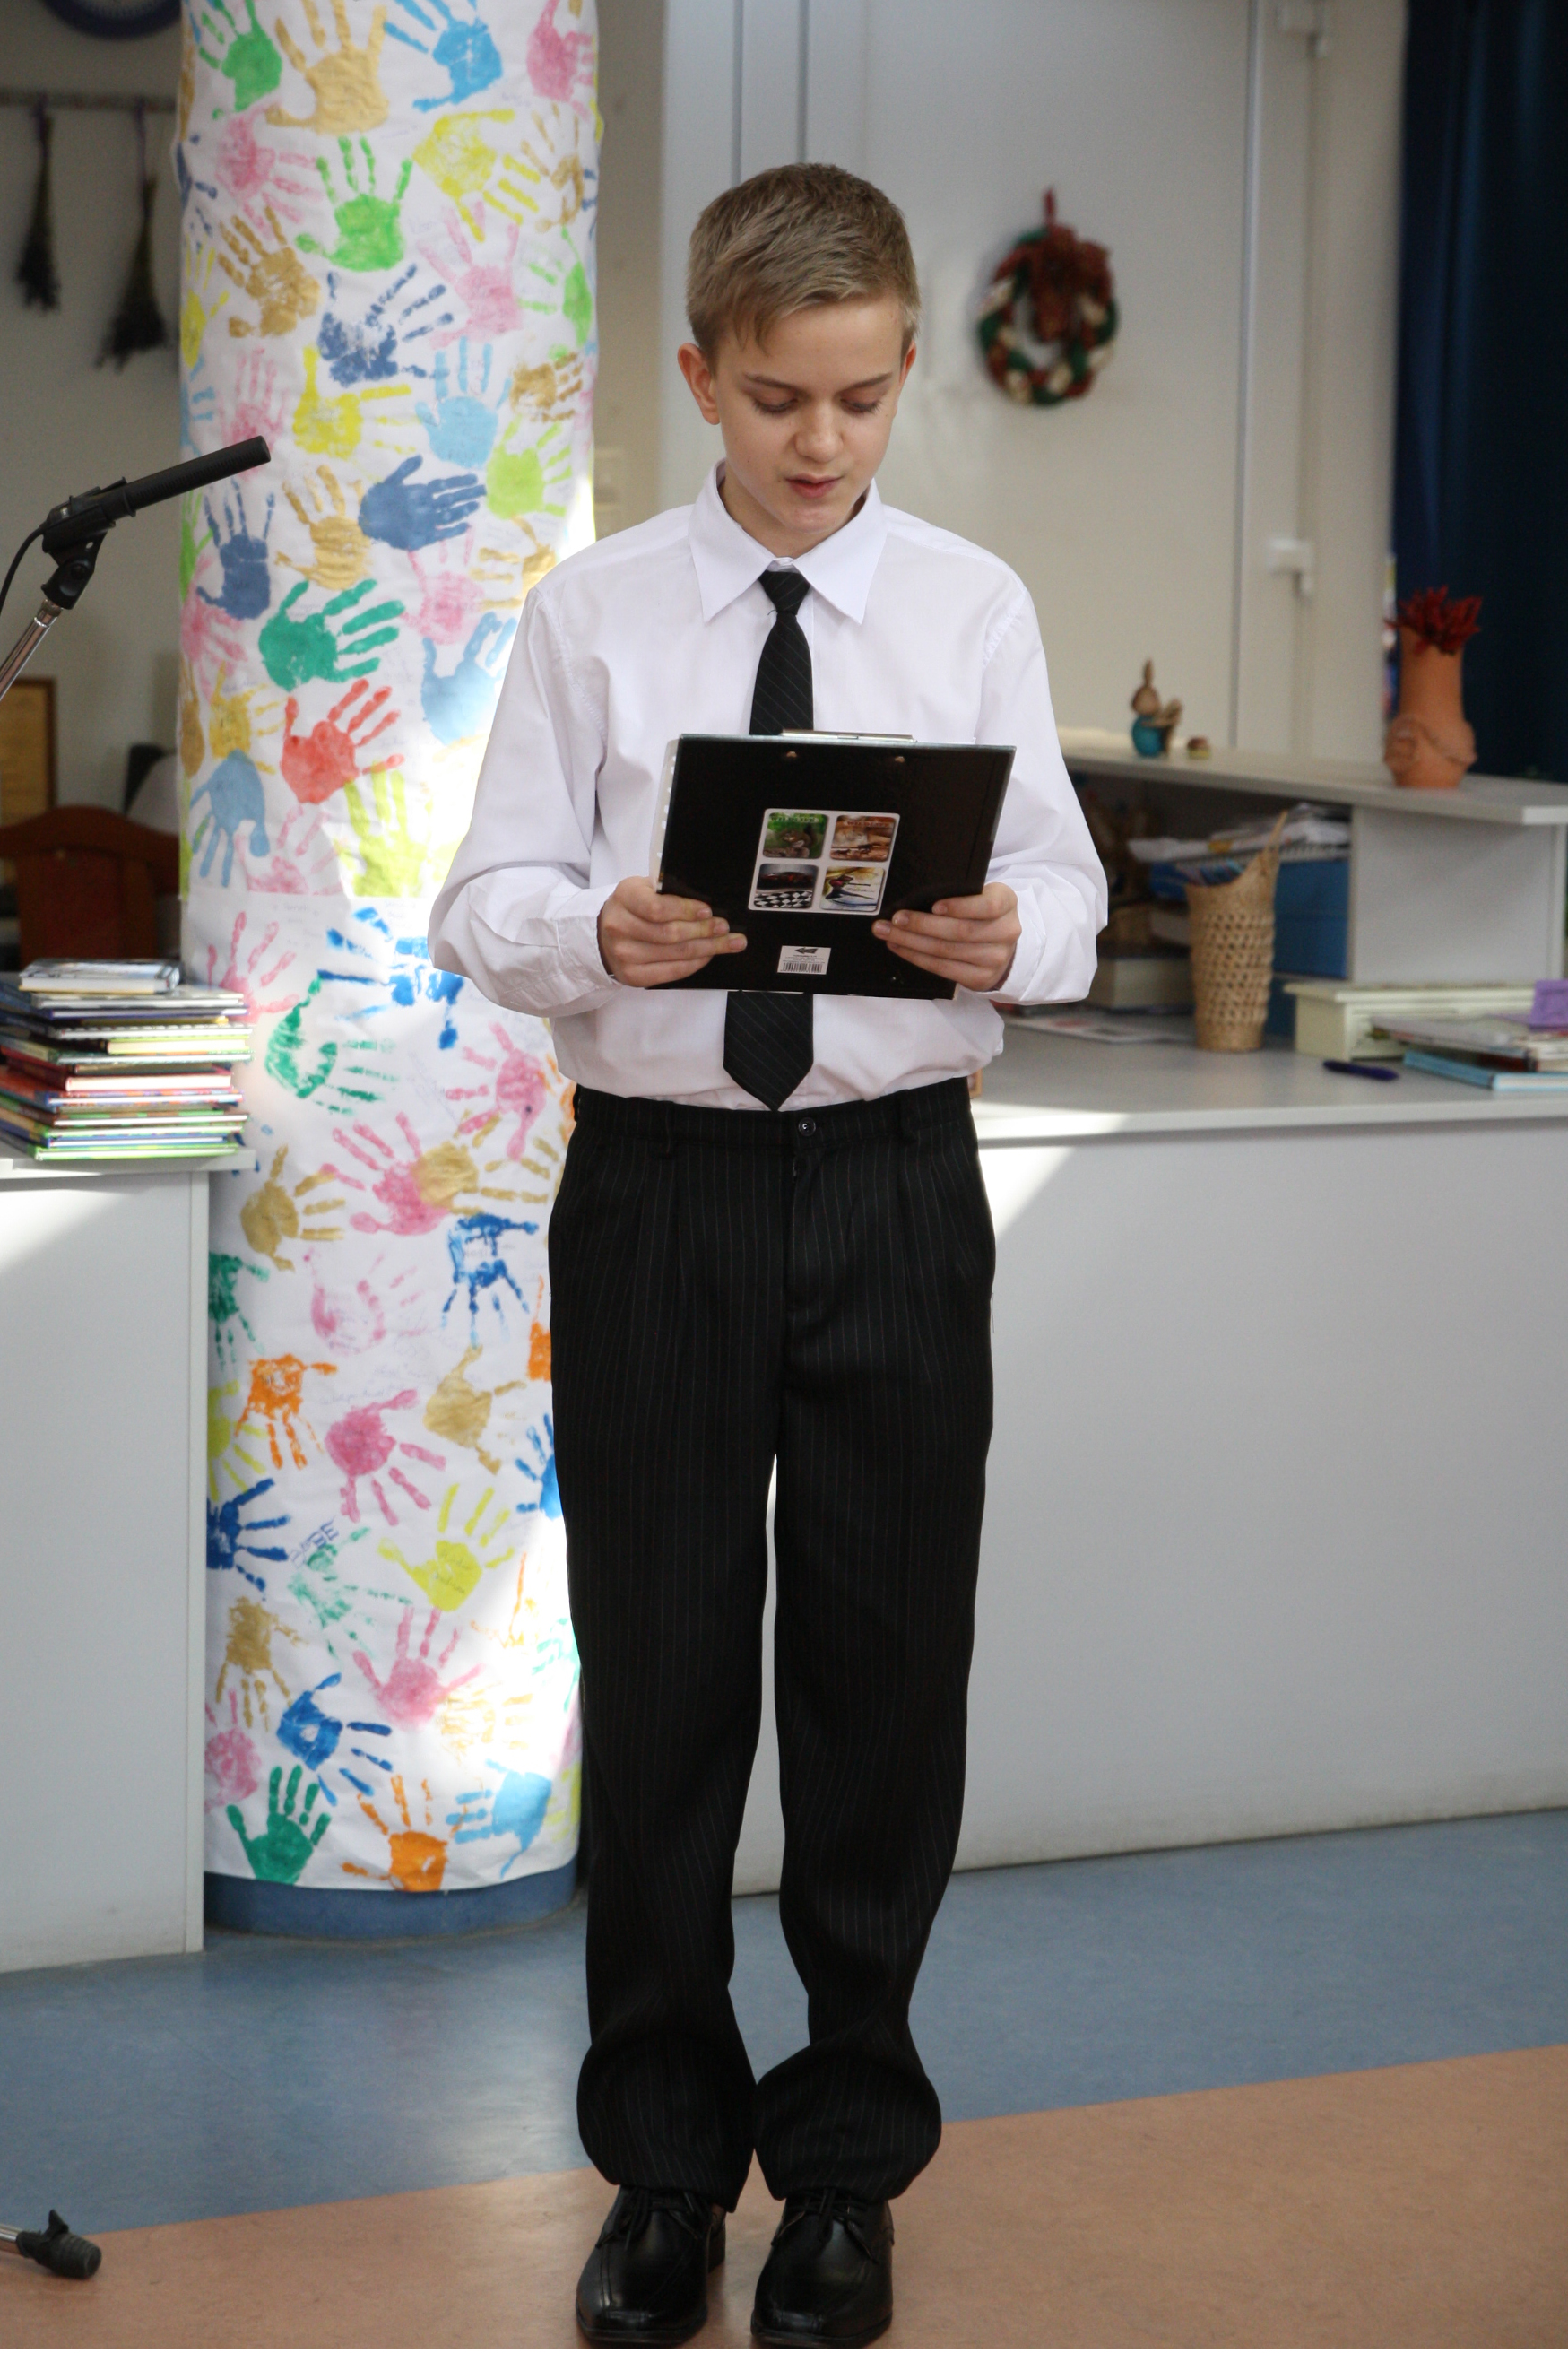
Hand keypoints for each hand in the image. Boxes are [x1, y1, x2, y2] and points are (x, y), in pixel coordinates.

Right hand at [597, 878, 745, 986]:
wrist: (604, 934)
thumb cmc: (633, 908)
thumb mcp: (644, 888)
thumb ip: (668, 892)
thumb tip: (706, 904)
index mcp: (624, 897)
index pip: (657, 907)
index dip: (686, 910)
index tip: (708, 912)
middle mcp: (619, 926)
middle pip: (670, 933)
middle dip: (704, 931)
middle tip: (725, 928)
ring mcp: (624, 954)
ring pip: (675, 954)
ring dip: (707, 948)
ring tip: (729, 943)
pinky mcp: (632, 976)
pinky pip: (672, 972)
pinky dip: (695, 963)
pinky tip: (708, 956)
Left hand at [874, 883, 1020, 991]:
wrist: (1001, 946)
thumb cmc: (982, 914)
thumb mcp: (980, 896)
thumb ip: (960, 895)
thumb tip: (916, 897)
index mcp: (1007, 903)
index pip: (987, 905)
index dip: (960, 907)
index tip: (934, 906)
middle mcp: (1006, 931)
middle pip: (960, 931)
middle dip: (922, 925)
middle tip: (896, 919)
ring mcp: (995, 958)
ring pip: (946, 951)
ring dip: (911, 942)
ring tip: (888, 933)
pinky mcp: (981, 978)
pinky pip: (942, 968)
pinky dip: (916, 957)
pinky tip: (900, 947)